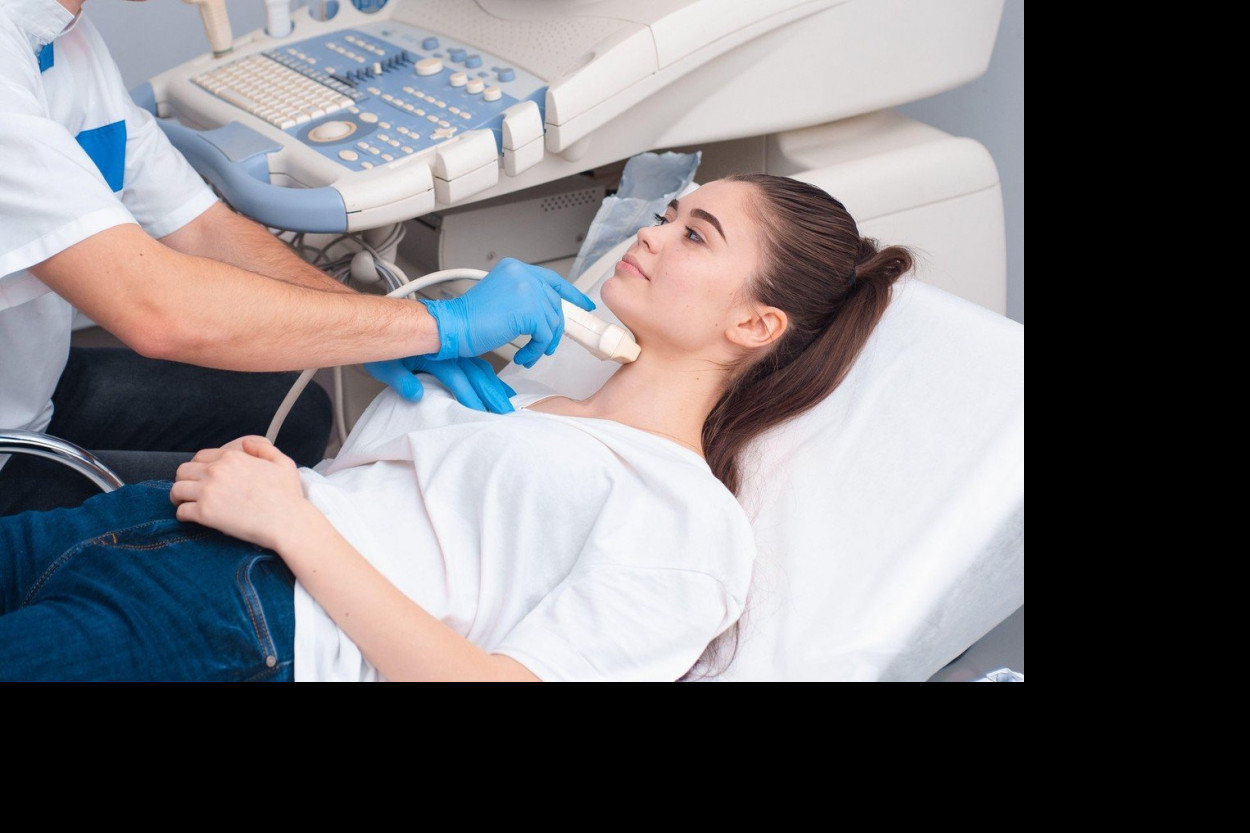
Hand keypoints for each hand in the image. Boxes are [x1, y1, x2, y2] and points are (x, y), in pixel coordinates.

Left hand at [170, 436, 310, 550]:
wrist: (286, 522)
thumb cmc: (288, 496)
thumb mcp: (283, 462)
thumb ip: (263, 447)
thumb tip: (246, 443)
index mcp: (232, 457)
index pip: (201, 456)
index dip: (199, 466)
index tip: (202, 477)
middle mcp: (216, 471)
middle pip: (183, 471)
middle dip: (185, 479)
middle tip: (190, 490)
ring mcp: (208, 492)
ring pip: (177, 489)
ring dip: (179, 497)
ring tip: (185, 503)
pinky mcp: (204, 513)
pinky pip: (181, 511)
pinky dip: (183, 515)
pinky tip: (191, 518)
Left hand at [364, 355, 516, 412]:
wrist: (386, 327)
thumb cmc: (386, 348)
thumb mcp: (385, 365)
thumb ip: (400, 380)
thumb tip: (415, 394)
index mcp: (433, 355)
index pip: (457, 378)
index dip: (469, 396)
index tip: (479, 413)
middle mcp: (448, 351)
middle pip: (476, 373)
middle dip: (491, 393)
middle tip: (504, 412)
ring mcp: (455, 351)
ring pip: (481, 368)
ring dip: (495, 386)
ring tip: (507, 401)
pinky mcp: (457, 352)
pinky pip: (479, 364)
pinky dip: (492, 377)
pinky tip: (499, 386)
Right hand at [422, 257, 594, 366]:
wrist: (452, 327)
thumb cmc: (469, 319)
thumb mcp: (501, 298)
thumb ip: (523, 298)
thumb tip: (545, 313)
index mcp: (516, 268)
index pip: (552, 280)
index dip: (571, 294)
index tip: (584, 305)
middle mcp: (522, 274)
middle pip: (554, 304)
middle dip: (554, 329)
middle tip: (548, 343)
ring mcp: (527, 290)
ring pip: (552, 321)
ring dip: (543, 343)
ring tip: (530, 353)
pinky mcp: (528, 310)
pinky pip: (545, 335)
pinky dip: (537, 350)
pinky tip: (524, 356)